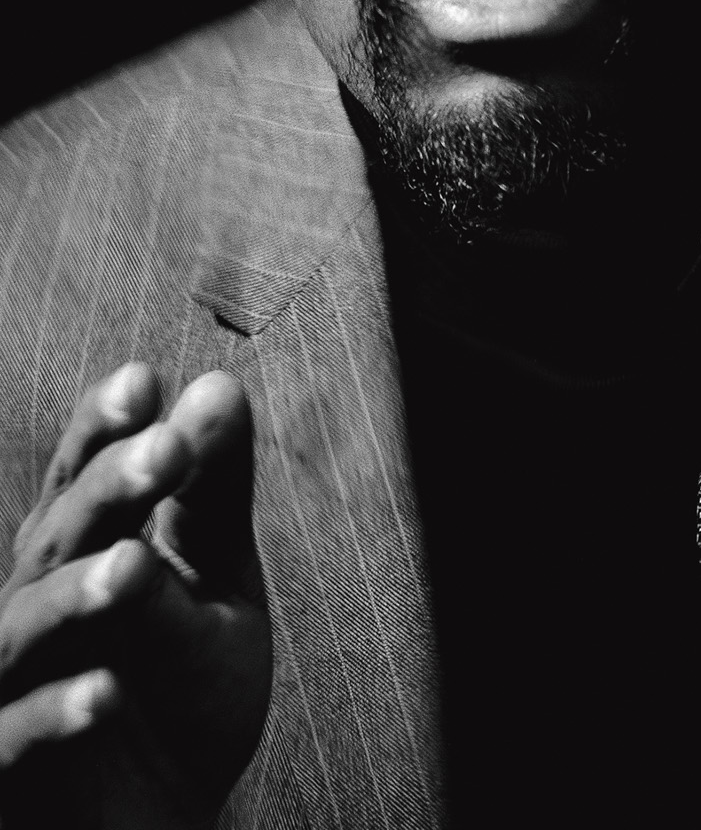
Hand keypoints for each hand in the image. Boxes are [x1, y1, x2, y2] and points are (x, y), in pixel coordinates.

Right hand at [0, 364, 270, 827]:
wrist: (152, 829)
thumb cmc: (175, 696)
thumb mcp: (216, 586)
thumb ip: (213, 497)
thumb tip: (218, 386)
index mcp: (81, 555)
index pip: (84, 476)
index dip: (102, 426)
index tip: (145, 376)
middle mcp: (33, 609)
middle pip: (58, 535)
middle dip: (108, 488)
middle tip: (166, 448)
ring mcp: (12, 689)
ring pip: (25, 629)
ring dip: (77, 594)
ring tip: (132, 568)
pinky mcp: (5, 770)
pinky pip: (15, 739)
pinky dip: (57, 714)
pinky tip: (107, 692)